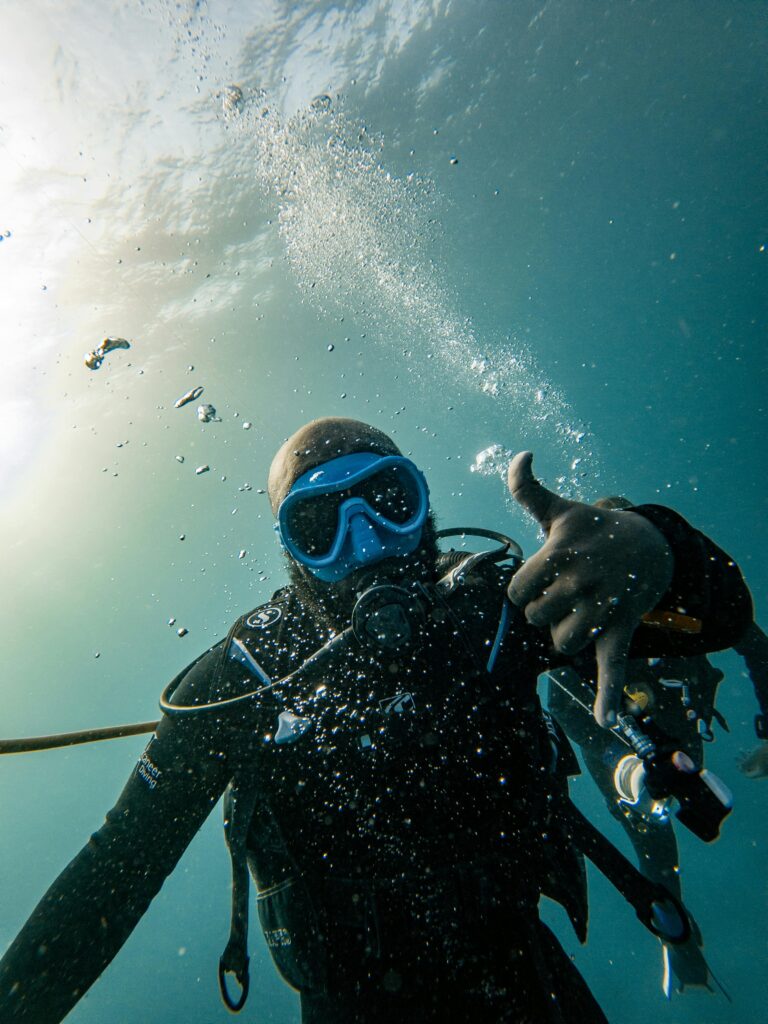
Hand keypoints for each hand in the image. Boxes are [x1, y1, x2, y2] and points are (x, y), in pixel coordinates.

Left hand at [506, 452, 672, 727]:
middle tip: (565, 590)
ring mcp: (603, 608)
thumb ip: (528, 488)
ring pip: (561, 642)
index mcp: (561, 554)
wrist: (649, 546)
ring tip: (580, 610)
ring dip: (565, 631)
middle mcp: (582, 582)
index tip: (541, 578)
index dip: (524, 590)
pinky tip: (604, 718)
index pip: (517, 593)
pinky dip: (608, 695)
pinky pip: (612, 667)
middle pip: (536, 618)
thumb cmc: (592, 531)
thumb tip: (520, 454)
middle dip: (545, 608)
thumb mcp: (560, 510)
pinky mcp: (620, 630)